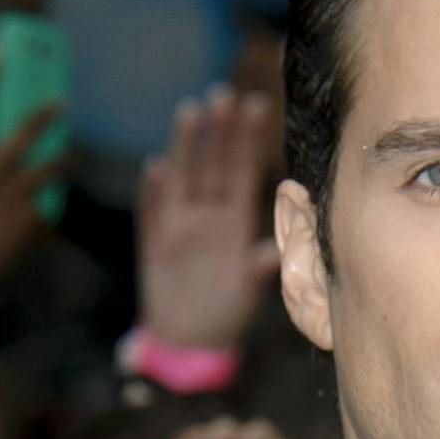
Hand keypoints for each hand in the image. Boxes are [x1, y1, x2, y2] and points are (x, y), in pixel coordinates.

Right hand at [0, 46, 63, 307]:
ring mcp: (13, 193)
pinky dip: (46, 212)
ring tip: (72, 156)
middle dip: (47, 112)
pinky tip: (46, 216)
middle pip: (28, 128)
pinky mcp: (28, 220)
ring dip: (65, 159)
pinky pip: (47, 208)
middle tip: (61, 102)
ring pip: (52, 166)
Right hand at [137, 88, 279, 354]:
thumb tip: (287, 243)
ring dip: (186, 147)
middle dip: (218, 131)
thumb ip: (265, 263)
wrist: (190, 344)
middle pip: (212, 165)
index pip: (242, 172)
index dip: (247, 140)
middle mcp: (206, 217)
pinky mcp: (155, 245)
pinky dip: (153, 193)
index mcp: (233, 222)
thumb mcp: (251, 288)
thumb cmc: (226, 311)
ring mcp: (178, 227)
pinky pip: (152, 215)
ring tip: (192, 112)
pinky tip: (155, 168)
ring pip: (182, 178)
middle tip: (224, 94)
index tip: (256, 104)